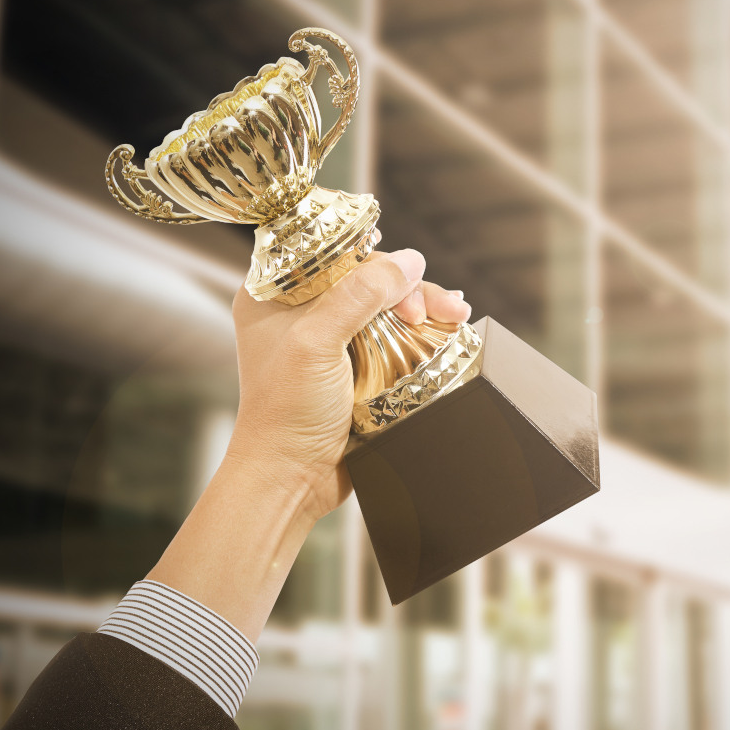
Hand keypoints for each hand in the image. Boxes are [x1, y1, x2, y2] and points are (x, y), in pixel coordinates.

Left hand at [225, 243, 471, 521]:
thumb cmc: (287, 412)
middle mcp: (300, 311)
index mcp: (273, 295)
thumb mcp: (318, 342)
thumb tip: (411, 260)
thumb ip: (360, 295)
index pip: (331, 250)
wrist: (292, 478)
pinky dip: (421, 331)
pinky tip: (448, 327)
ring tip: (457, 314)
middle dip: (406, 286)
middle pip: (365, 276)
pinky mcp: (355, 367)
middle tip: (435, 308)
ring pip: (385, 305)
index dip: (371, 257)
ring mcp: (330, 340)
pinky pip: (393, 336)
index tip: (403, 277)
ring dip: (422, 307)